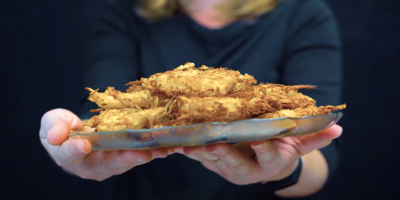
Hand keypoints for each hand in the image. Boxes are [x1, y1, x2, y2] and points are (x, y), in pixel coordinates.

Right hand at [40, 108, 173, 180]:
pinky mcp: (125, 159)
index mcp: (69, 157)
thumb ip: (53, 126)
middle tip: (141, 154)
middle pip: (107, 164)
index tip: (83, 145)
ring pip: (128, 162)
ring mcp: (110, 164)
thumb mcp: (52, 122)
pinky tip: (169, 146)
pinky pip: (140, 155)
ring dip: (146, 155)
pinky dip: (155, 151)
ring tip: (162, 150)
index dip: (75, 150)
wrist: (78, 133)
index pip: (70, 156)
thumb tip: (55, 137)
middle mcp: (92, 166)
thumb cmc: (63, 127)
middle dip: (125, 159)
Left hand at [178, 125, 341, 184]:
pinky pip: (199, 155)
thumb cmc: (282, 148)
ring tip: (188, 143)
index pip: (269, 156)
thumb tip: (339, 127)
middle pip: (235, 162)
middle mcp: (247, 169)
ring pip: (213, 160)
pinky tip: (175, 140)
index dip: (265, 148)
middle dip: (223, 154)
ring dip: (200, 152)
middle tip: (212, 143)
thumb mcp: (299, 144)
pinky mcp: (212, 162)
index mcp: (270, 163)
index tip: (258, 139)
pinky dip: (188, 148)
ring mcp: (227, 167)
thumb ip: (315, 137)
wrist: (262, 162)